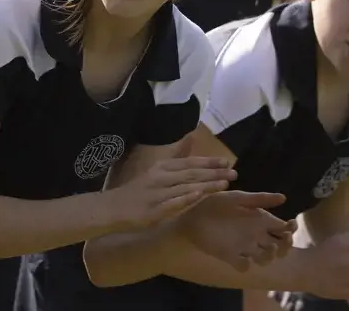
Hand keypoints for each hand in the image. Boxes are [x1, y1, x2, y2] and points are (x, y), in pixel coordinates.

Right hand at [107, 133, 236, 230]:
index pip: (191, 162)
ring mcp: (158, 194)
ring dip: (207, 185)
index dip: (209, 162)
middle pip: (192, 174)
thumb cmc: (140, 189)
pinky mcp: (154, 211)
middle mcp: (162, 177)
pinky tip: (199, 195)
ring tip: (224, 183)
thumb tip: (192, 138)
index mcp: (164, 167)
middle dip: (215, 173)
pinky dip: (186, 198)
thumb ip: (177, 157)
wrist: (114, 208)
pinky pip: (173, 203)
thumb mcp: (158, 169)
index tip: (227, 162)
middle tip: (234, 173)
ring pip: (186, 187)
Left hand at [175, 190, 294, 270]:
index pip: (282, 226)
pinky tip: (244, 258)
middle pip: (279, 244)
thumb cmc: (215, 204)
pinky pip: (244, 266)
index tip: (290, 225)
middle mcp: (255, 234)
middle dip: (286, 245)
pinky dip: (246, 265)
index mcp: (259, 218)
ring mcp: (244, 246)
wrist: (192, 218)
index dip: (291, 228)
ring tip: (268, 248)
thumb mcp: (238, 197)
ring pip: (266, 257)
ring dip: (270, 256)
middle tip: (283, 240)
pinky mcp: (231, 257)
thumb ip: (259, 199)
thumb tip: (284, 197)